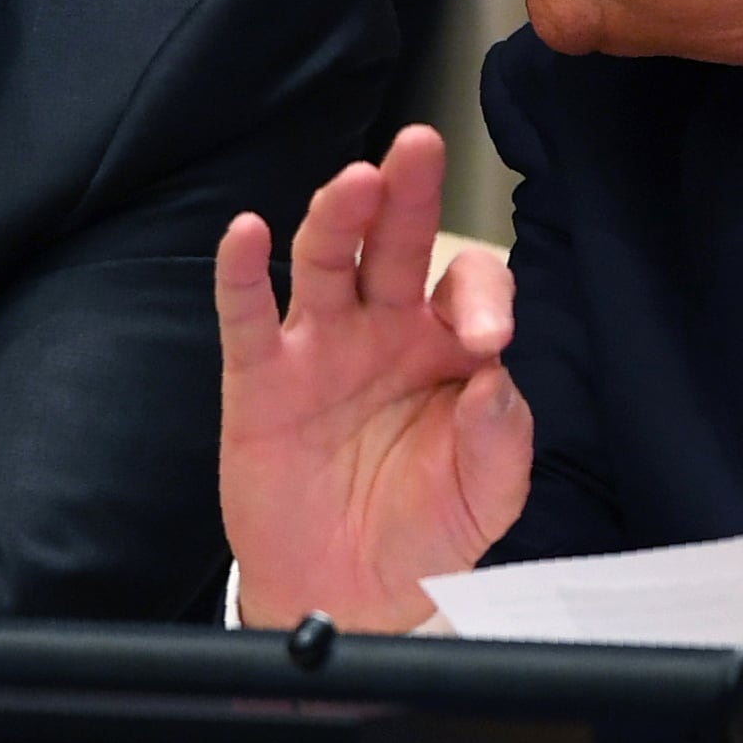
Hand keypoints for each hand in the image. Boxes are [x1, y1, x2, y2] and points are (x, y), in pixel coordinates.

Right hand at [216, 126, 533, 631]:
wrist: (350, 595)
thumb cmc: (425, 532)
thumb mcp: (488, 496)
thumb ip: (501, 438)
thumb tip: (495, 380)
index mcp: (446, 346)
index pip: (468, 286)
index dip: (481, 300)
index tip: (486, 342)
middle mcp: (383, 330)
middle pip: (395, 242)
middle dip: (409, 193)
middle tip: (420, 148)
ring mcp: (319, 347)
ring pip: (325, 260)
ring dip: (337, 216)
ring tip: (356, 183)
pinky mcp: (261, 378)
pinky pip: (248, 315)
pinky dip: (241, 272)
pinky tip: (246, 232)